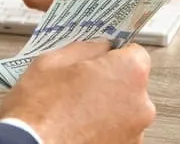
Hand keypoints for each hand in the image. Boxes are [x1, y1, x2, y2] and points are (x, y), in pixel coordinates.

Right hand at [0, 40, 154, 143]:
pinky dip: (102, 130)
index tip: (99, 59)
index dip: (113, 55)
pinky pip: (117, 132)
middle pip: (130, 84)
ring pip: (123, 110)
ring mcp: (135, 132)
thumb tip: (98, 47)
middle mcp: (141, 104)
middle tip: (78, 87)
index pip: (135, 52)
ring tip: (73, 113)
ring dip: (105, 108)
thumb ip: (86, 48)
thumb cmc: (38, 113)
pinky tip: (77, 129)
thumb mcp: (53, 61)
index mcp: (129, 72)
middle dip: (108, 83)